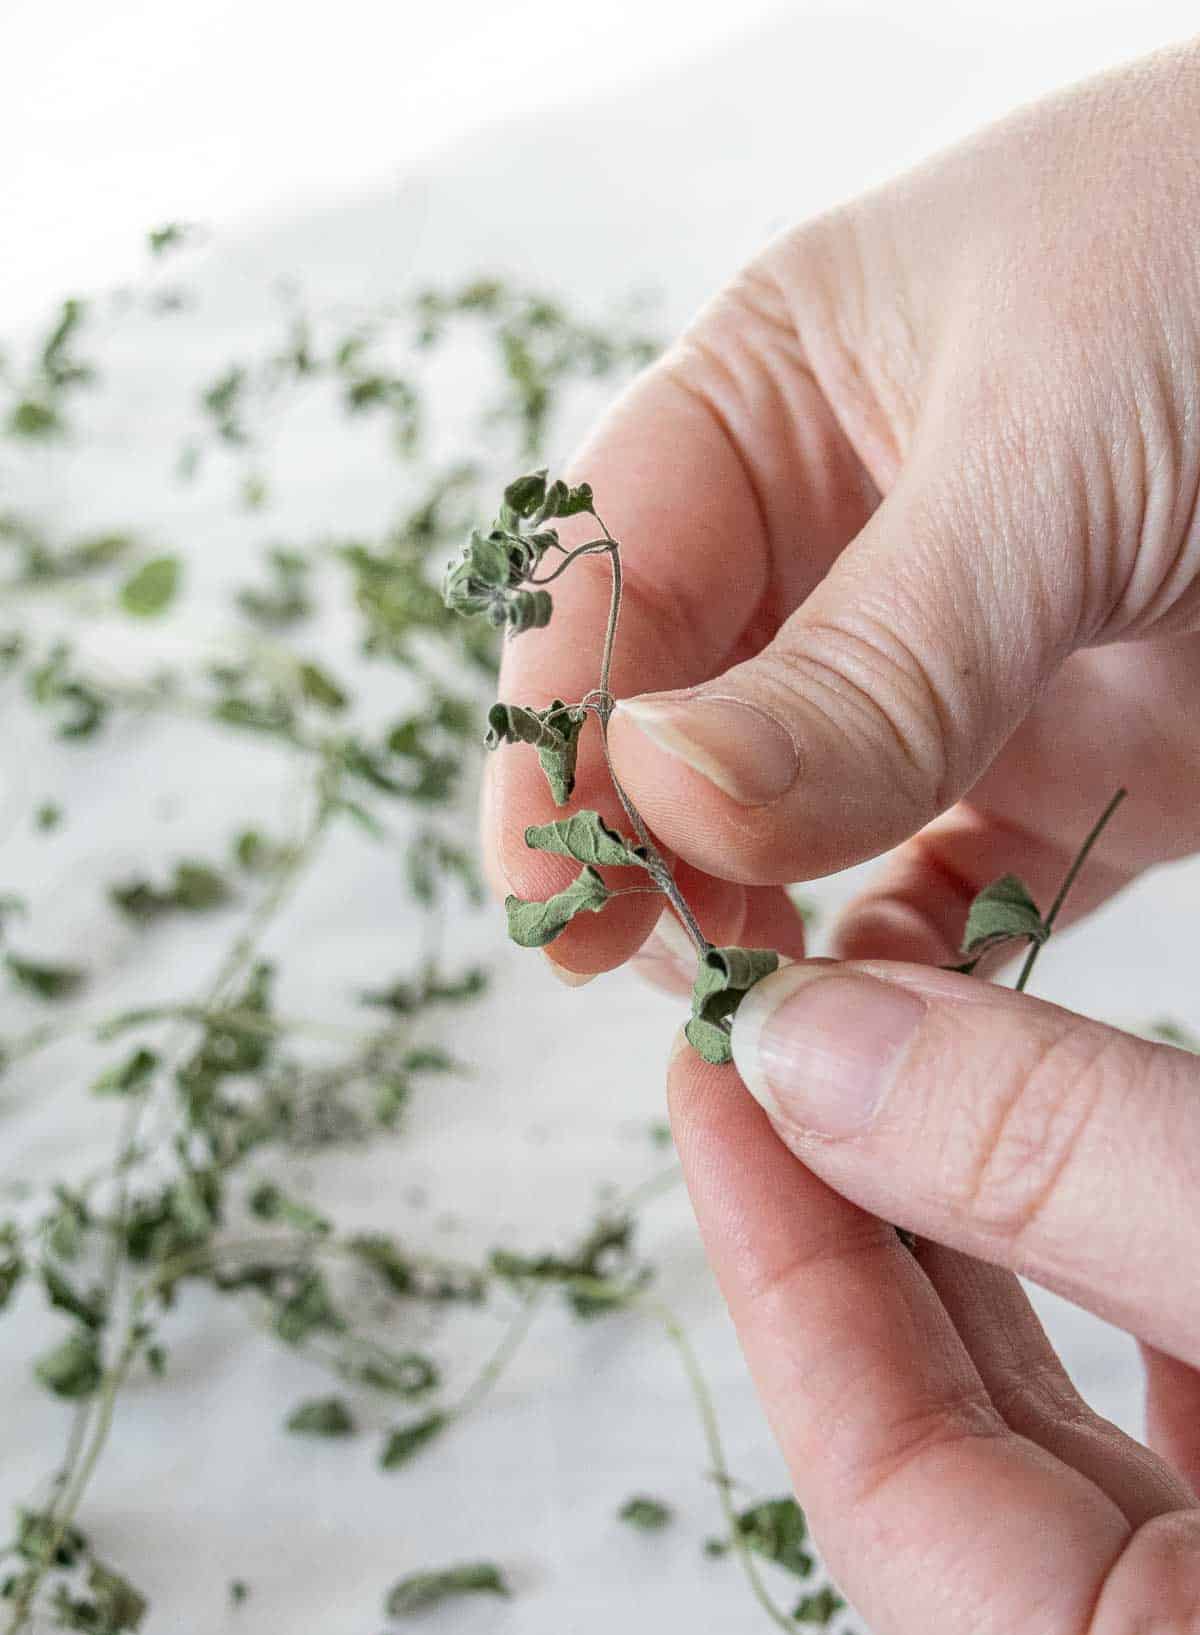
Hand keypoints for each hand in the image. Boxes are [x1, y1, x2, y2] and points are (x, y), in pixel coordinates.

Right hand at [483, 42, 1199, 986]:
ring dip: (757, 910)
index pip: (606, 576)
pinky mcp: (1069, 766)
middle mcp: (844, 540)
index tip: (543, 883)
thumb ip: (866, 651)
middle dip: (645, 838)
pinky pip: (947, 884)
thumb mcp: (1047, 445)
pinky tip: (879, 1000)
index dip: (552, 727)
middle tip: (645, 960)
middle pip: (680, 715)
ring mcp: (952, 662)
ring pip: (795, 819)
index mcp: (783, 399)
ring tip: (745, 995)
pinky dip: (906, 956)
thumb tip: (663, 798)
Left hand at [667, 966, 1199, 1634]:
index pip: (886, 1490)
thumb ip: (1072, 1174)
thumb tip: (822, 1051)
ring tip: (911, 1049)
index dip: (784, 1256)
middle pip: (961, 1444)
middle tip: (784, 1034)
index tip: (718, 1067)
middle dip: (863, 1212)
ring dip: (995, 1225)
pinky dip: (1123, 1263)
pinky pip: (1183, 1391)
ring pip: (1075, 1417)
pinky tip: (1090, 1143)